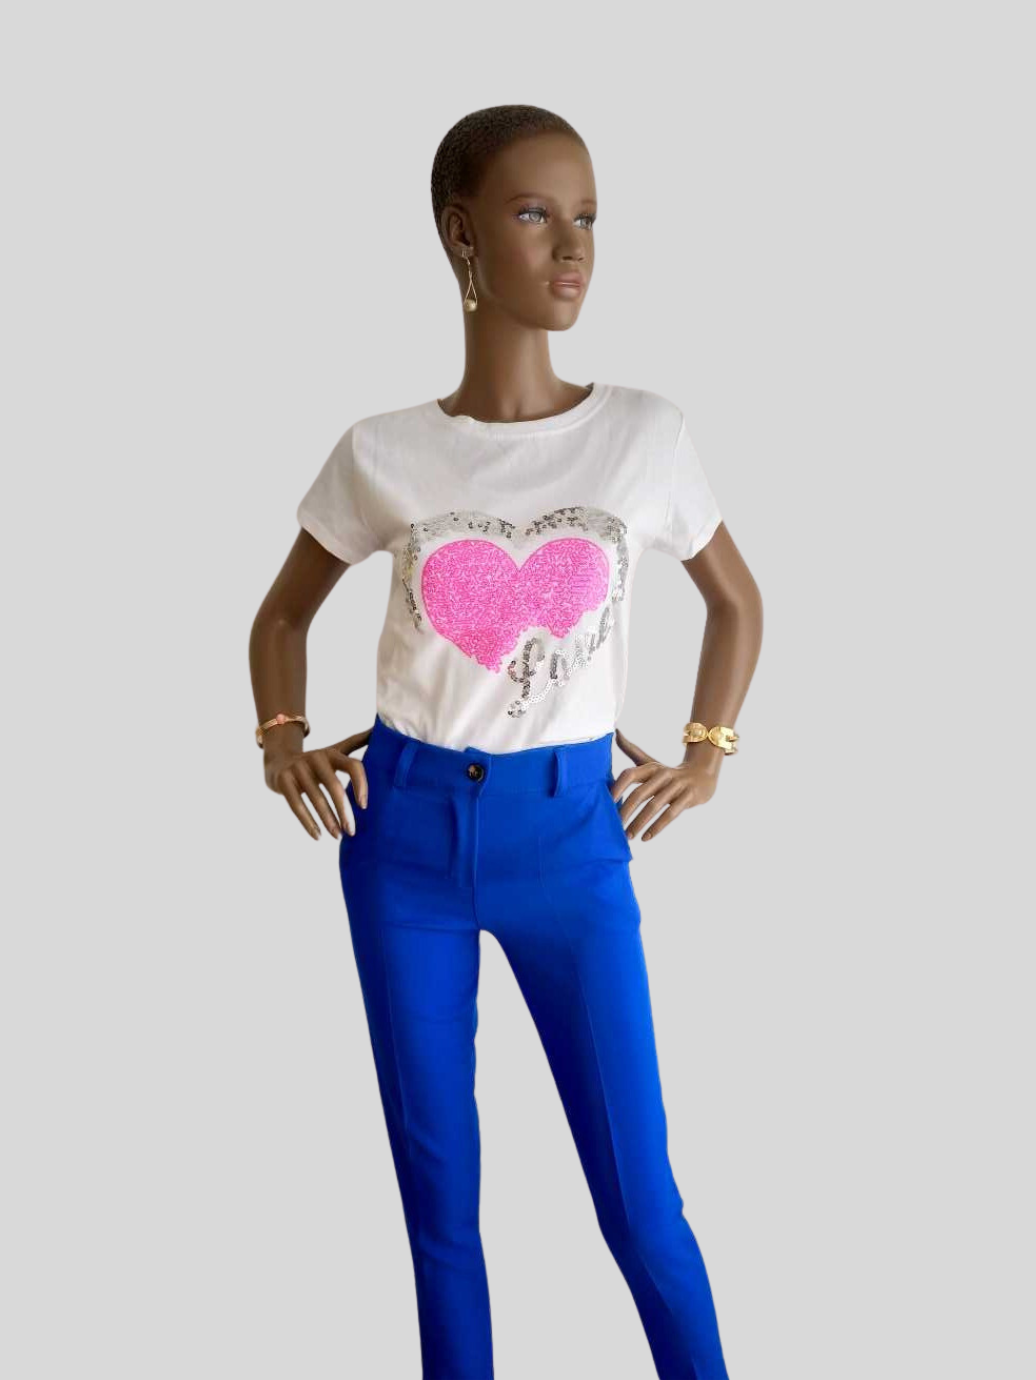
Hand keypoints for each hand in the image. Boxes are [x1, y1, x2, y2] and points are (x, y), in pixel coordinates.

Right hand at [264, 724, 372, 839]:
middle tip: (352, 831)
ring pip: (316, 798)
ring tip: (338, 836)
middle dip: (344, 811)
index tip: (364, 806)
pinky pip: (296, 805)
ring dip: (328, 820)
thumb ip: (357, 742)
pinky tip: (317, 836)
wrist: (279, 760)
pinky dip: (308, 822)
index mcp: (333, 753)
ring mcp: (298, 769)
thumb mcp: (336, 750)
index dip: (361, 785)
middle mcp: (316, 758)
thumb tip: (382, 730)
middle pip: (334, 786)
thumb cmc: (316, 762)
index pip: (353, 766)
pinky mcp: (283, 781)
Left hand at [611, 726, 719, 841]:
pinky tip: (646, 838)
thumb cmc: (668, 773)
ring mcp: (677, 786)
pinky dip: (657, 827)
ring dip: (639, 823)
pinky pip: (671, 814)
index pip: (629, 774)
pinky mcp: (689, 797)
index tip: (605, 803)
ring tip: (628, 836)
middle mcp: (663, 774)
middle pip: (640, 793)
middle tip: (614, 827)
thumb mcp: (650, 761)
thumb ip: (631, 750)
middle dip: (625, 811)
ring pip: (654, 806)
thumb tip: (615, 731)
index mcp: (651, 767)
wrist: (703, 774)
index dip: (617, 788)